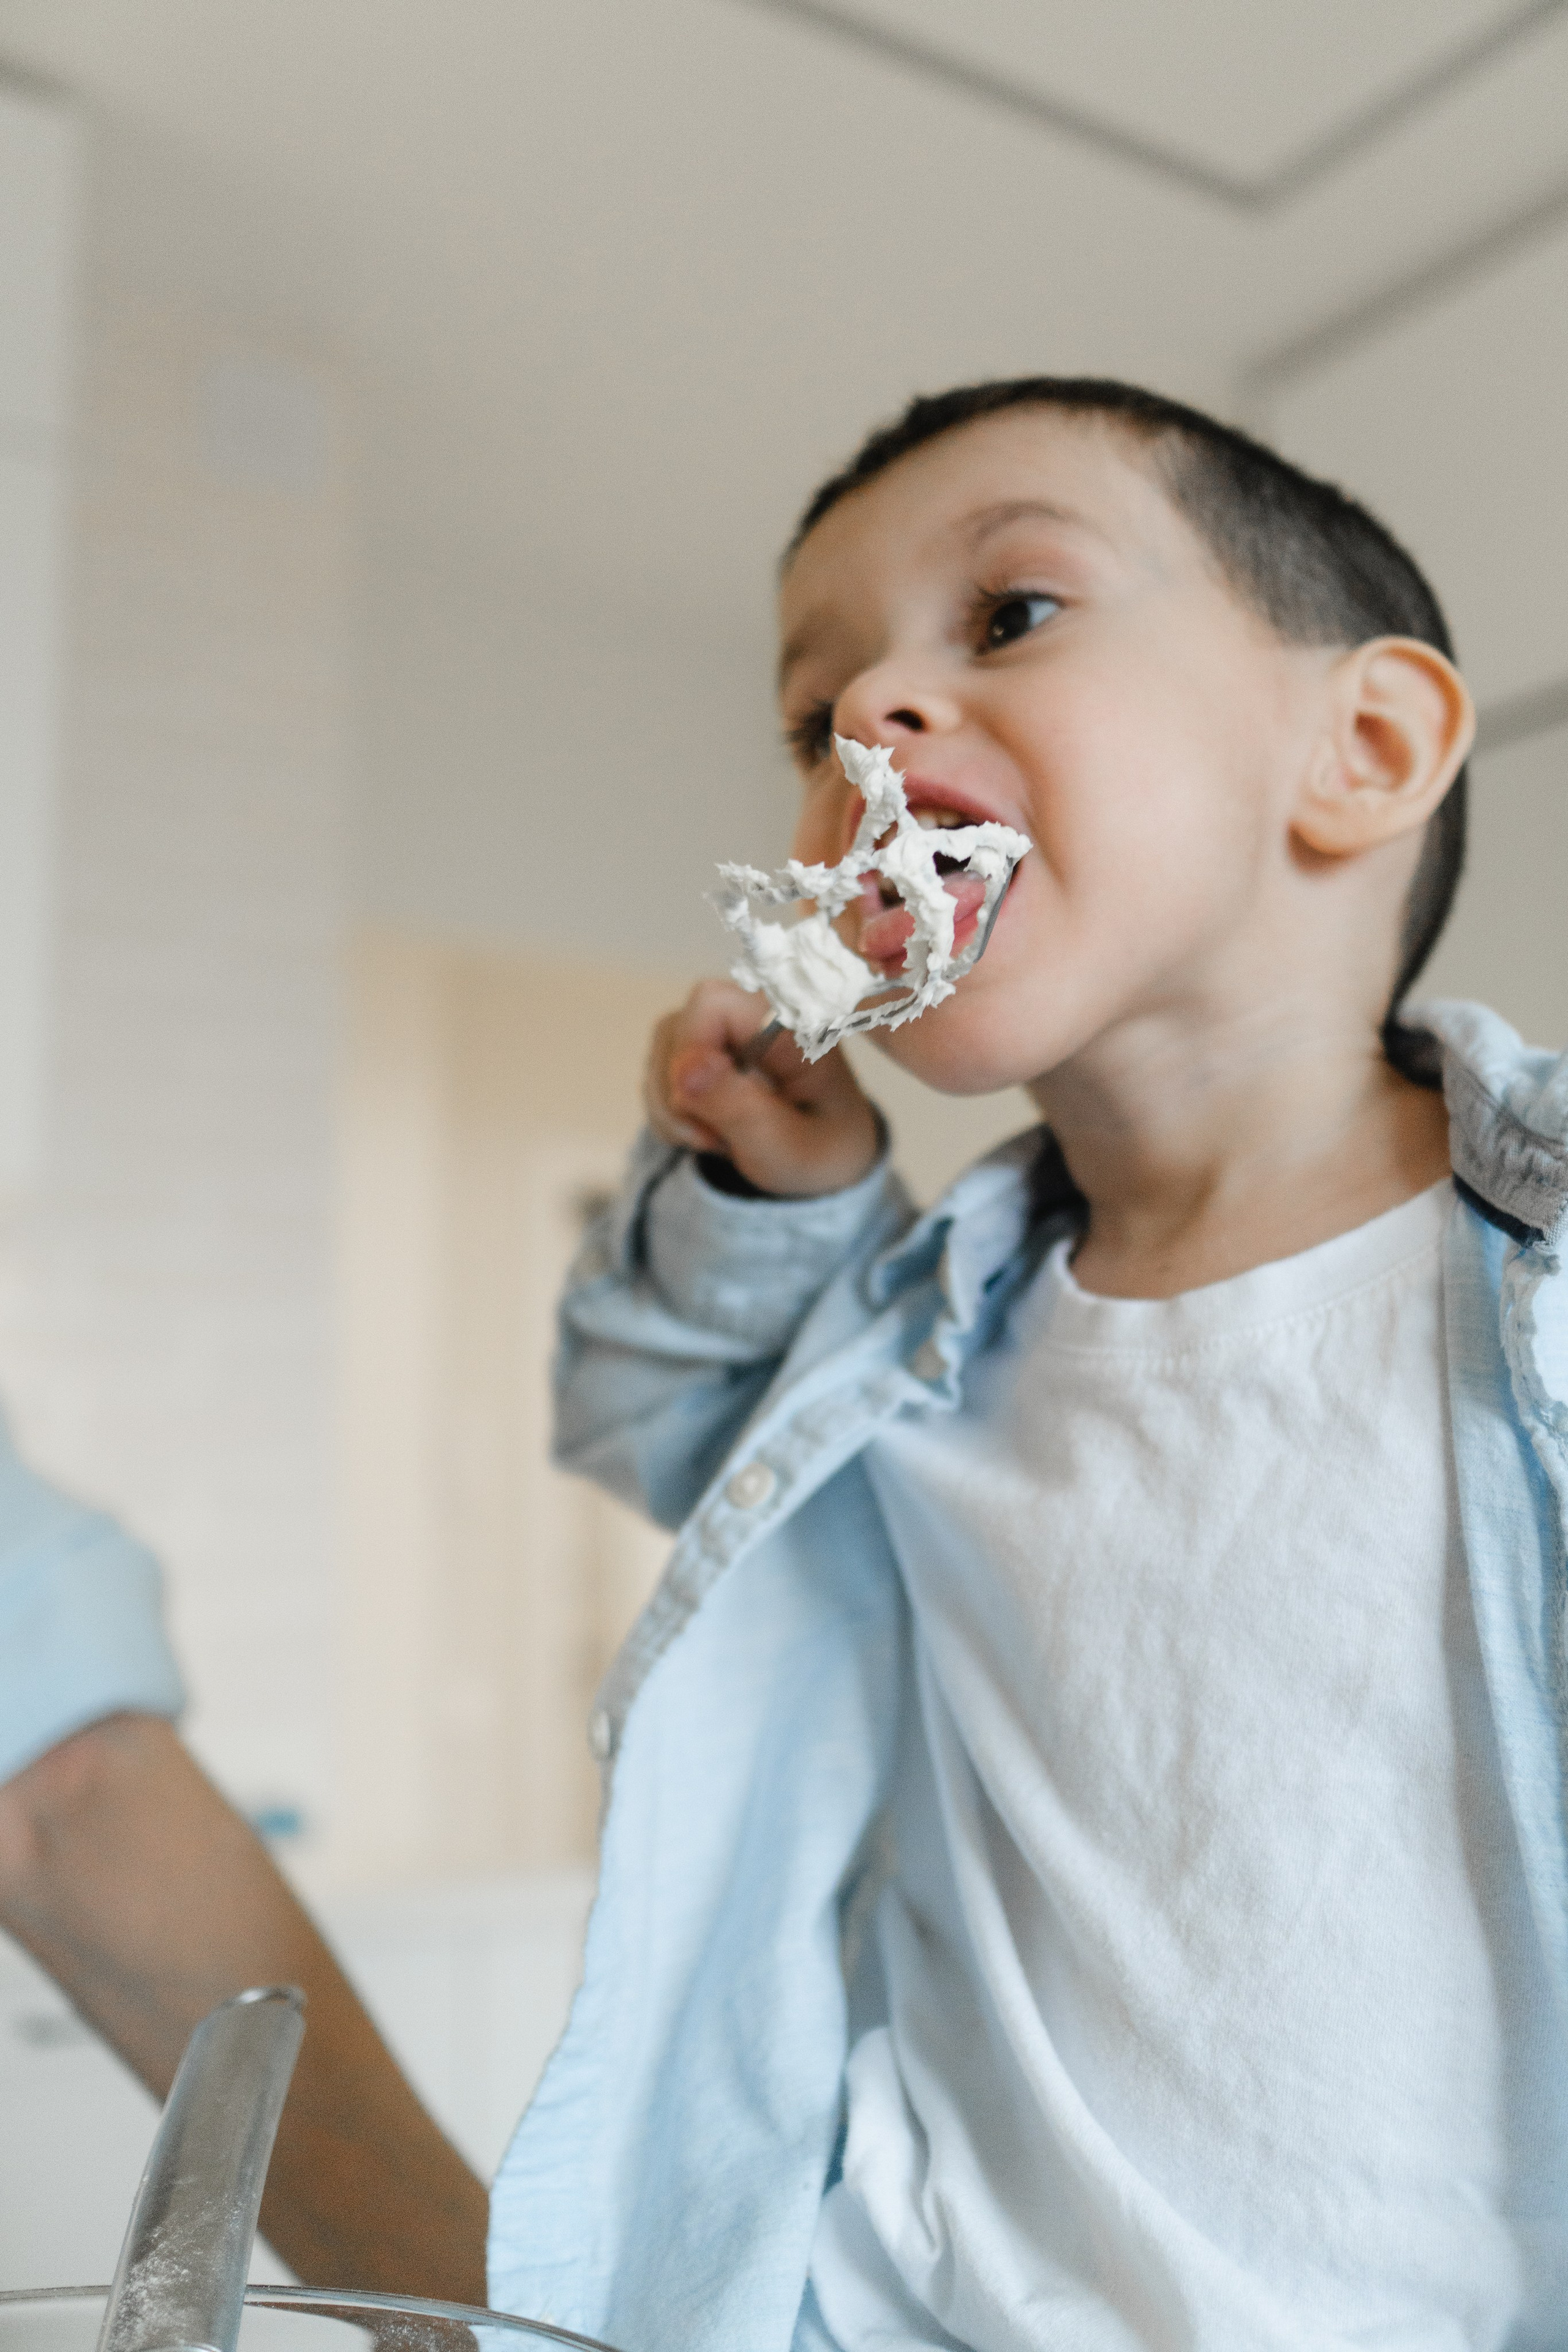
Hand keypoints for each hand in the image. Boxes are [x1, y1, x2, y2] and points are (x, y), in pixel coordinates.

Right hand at [645, 979, 882, 1196]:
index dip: (692, 1052)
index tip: (704, 1111)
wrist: (821, 1163)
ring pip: (661, 1054)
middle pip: (677, 1029)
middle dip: (682, 1094)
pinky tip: (708, 1132)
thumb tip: (685, 1070)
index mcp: (788, 1024)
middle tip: (717, 1137)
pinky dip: (671, 1115)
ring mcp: (720, 1032)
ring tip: (718, 1139)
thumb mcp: (788, 1147)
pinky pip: (658, 1075)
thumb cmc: (818, 1152)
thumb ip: (741, 1109)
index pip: (711, 1002)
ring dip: (674, 1111)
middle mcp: (750, 1015)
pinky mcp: (699, 1053)